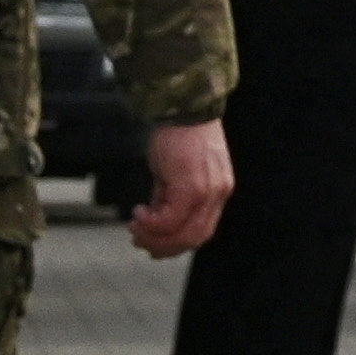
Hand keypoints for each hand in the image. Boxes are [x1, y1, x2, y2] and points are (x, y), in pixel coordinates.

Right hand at [131, 120, 232, 257]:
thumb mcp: (178, 172)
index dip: (176, 244)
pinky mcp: (192, 187)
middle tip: (140, 241)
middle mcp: (218, 193)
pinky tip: (139, 214)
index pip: (202, 231)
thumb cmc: (179, 134)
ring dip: (155, 238)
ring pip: (183, 233)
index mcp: (219, 190)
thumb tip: (156, 218)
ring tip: (136, 228)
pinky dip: (151, 224)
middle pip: (194, 238)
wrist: (182, 107)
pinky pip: (170, 219)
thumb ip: (171, 197)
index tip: (154, 243)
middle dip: (163, 247)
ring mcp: (208, 191)